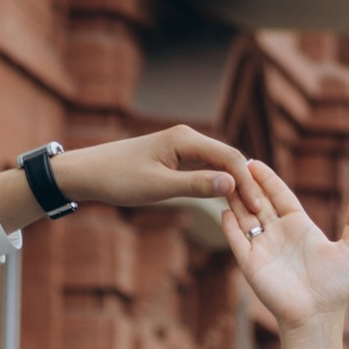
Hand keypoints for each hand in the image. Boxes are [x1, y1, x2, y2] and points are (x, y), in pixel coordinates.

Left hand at [21, 126, 243, 219]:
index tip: (257, 208)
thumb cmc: (119, 178)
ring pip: (219, 162)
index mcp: (185, 139)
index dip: (247, 183)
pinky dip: (219, 181)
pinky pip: (206, 166)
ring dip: (235, 183)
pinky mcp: (175, 155)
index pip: (230, 158)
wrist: (88, 172)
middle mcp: (187, 136)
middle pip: (229, 158)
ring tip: (249, 208)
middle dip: (246, 183)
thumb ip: (195, 185)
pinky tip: (227, 198)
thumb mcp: (158, 187)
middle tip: (259, 212)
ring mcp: (182, 145)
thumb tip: (231, 184)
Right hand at [219, 158, 348, 336]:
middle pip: (259, 202)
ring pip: (244, 217)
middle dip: (247, 184)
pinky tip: (222, 210)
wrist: (317, 317)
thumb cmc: (335, 287)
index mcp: (300, 226)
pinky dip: (228, 226)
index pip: (280, 195)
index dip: (267, 179)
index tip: (255, 162)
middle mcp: (278, 234)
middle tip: (234, 162)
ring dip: (235, 199)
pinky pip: (236, 241)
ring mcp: (263, 248)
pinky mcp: (250, 264)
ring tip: (224, 180)